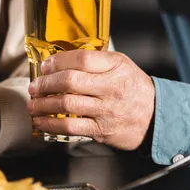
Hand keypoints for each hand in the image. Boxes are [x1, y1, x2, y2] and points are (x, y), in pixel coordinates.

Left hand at [27, 50, 154, 150]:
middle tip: (34, 86)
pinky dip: (51, 124)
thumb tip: (59, 60)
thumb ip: (95, 60)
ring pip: (66, 105)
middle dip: (45, 84)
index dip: (58, 61)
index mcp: (116, 67)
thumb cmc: (132, 88)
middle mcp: (111, 87)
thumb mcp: (121, 65)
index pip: (82, 59)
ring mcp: (106, 110)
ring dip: (43, 105)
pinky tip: (41, 121)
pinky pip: (70, 128)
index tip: (45, 66)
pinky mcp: (101, 130)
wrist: (156, 117)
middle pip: (70, 81)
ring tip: (33, 104)